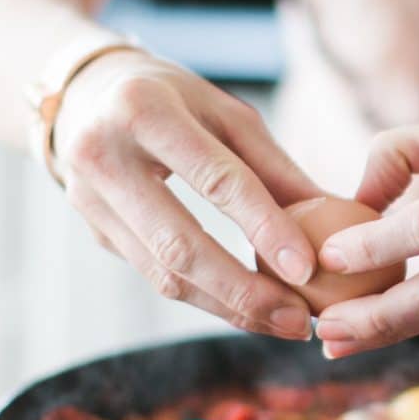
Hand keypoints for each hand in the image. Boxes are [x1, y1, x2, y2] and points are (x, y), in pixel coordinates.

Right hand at [53, 49, 323, 338]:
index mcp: (145, 111)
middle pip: (180, 245)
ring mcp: (89, 200)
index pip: (215, 180)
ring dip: (229, 308)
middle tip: (300, 319)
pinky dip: (206, 297)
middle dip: (245, 292)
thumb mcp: (224, 111)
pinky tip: (247, 309)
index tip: (308, 269)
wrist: (83, 96)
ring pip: (164, 274)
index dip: (264, 227)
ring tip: (284, 322)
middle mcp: (104, 156)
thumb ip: (274, 166)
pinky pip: (155, 276)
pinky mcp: (93, 231)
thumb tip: (335, 217)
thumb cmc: (171, 98)